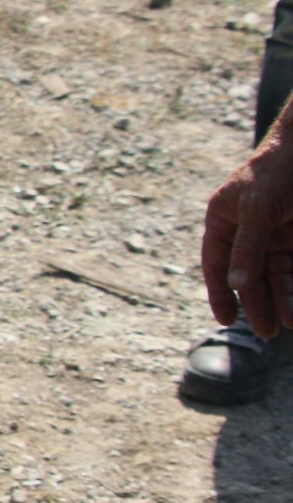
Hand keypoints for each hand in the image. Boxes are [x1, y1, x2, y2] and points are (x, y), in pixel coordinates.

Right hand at [202, 137, 292, 335]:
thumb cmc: (277, 171)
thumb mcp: (256, 208)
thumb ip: (247, 249)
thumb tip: (236, 286)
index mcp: (224, 219)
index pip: (216, 262)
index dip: (220, 291)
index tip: (226, 319)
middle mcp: (247, 231)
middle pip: (249, 275)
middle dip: (258, 303)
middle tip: (266, 331)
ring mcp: (275, 236)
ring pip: (277, 276)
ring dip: (283, 299)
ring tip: (289, 323)